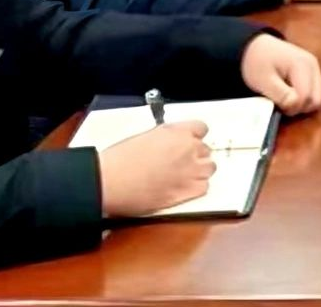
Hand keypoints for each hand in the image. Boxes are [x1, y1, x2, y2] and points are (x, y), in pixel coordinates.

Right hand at [96, 120, 213, 216]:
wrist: (111, 181)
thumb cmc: (120, 159)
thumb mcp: (145, 135)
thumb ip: (166, 136)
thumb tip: (171, 142)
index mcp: (177, 132)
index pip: (202, 128)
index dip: (194, 136)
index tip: (189, 141)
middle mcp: (188, 149)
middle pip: (206, 149)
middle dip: (195, 154)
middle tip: (181, 162)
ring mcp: (190, 171)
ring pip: (209, 168)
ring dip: (200, 170)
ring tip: (184, 175)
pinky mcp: (187, 192)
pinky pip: (204, 187)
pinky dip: (197, 187)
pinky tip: (184, 187)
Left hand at [242, 35, 320, 115]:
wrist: (255, 47)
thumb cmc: (257, 62)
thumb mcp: (263, 81)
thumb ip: (280, 95)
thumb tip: (294, 107)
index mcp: (302, 65)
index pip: (305, 98)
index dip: (291, 107)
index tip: (276, 105)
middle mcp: (313, 65)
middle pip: (315, 101)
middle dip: (298, 107)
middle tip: (280, 103)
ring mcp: (314, 68)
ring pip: (315, 99)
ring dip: (300, 103)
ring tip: (283, 97)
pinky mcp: (312, 72)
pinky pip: (312, 93)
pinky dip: (301, 98)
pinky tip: (288, 92)